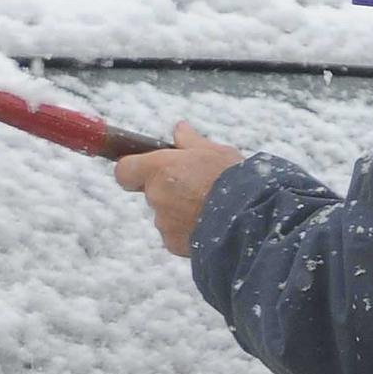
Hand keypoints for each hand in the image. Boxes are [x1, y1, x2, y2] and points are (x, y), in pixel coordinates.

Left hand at [114, 123, 245, 256]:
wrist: (248, 220)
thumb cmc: (232, 179)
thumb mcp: (215, 152)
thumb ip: (191, 141)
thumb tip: (179, 129)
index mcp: (159, 168)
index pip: (124, 170)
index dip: (134, 169)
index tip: (148, 168)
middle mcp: (156, 196)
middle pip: (151, 192)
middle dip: (169, 190)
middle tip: (198, 187)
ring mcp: (163, 223)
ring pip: (165, 215)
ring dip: (181, 211)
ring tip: (210, 208)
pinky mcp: (174, 244)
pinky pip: (176, 234)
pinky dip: (188, 230)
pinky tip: (210, 224)